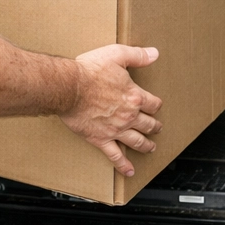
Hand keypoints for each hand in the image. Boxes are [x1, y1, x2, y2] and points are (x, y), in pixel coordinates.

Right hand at [59, 45, 162, 176]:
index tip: (155, 106)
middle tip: (156, 128)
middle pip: (148, 124)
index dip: (156, 105)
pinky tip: (129, 170)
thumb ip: (137, 55)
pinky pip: (115, 155)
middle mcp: (128, 115)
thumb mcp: (116, 55)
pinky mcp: (101, 139)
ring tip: (150, 147)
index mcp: (134, 96)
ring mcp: (115, 129)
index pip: (153, 103)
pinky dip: (123, 164)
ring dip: (146, 145)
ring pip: (137, 141)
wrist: (69, 87)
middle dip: (154, 126)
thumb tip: (154, 53)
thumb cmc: (89, 71)